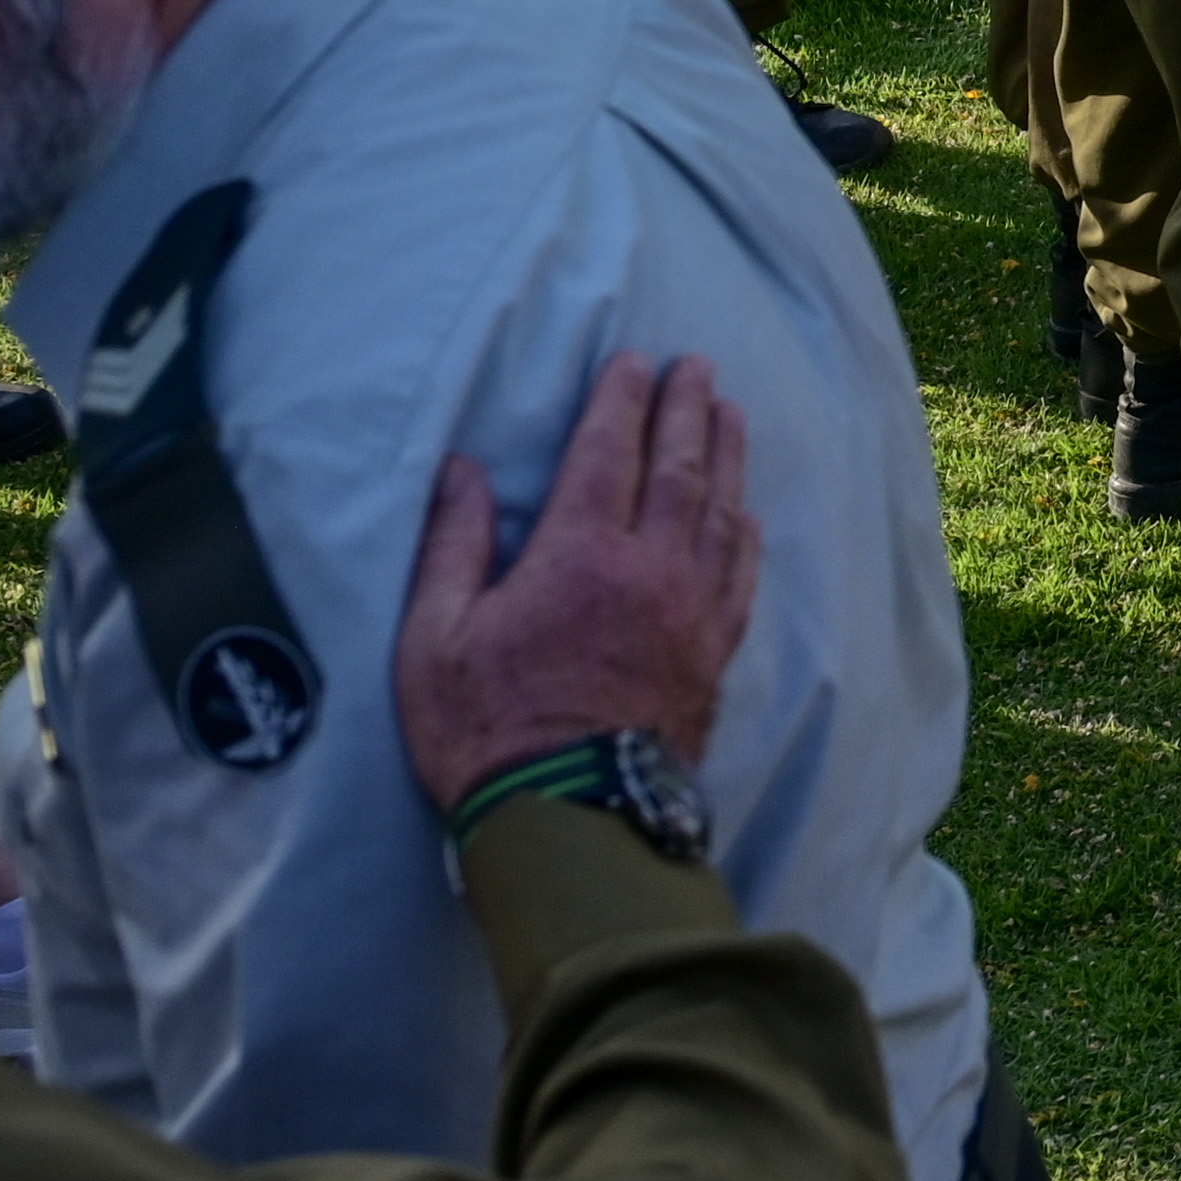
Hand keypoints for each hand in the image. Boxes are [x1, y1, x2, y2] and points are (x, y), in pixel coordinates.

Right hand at [394, 351, 761, 807]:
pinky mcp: (714, 654)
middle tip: (696, 366)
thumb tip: (462, 470)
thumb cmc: (486, 731)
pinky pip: (741, 575)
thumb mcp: (434, 638)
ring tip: (731, 413)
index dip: (621, 401)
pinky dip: (746, 533)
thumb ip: (452, 545)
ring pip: (721, 512)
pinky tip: (747, 514)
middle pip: (679, 467)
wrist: (570, 819)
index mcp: (578, 554)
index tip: (634, 361)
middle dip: (686, 409)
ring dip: (727, 455)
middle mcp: (649, 569)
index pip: (607, 452)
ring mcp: (692, 611)